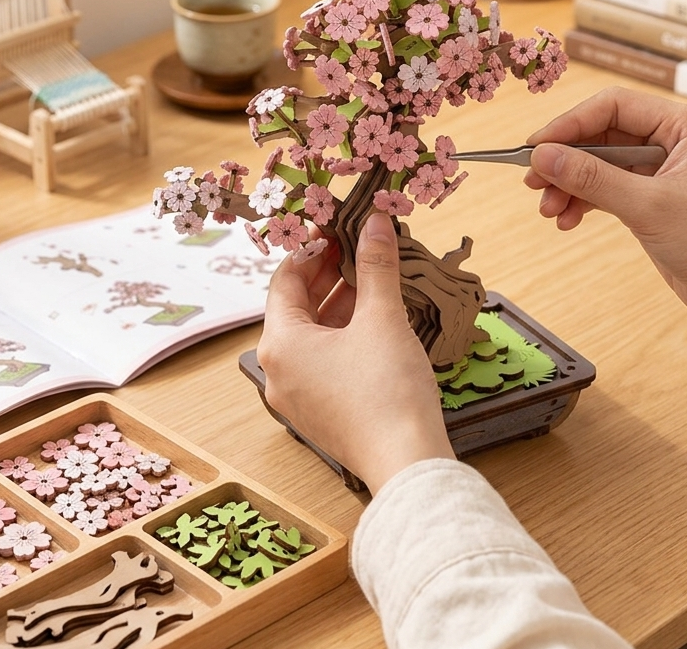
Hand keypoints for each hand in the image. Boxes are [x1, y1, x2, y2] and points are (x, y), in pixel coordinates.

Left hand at [257, 214, 453, 494]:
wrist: (407, 464)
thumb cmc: (387, 391)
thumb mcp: (382, 317)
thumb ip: (376, 265)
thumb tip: (375, 221)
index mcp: (280, 344)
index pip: (285, 279)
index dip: (313, 249)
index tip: (338, 229)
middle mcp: (279, 371)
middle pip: (296, 307)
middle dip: (328, 274)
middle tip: (357, 247)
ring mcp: (298, 396)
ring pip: (312, 335)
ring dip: (339, 303)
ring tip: (372, 277)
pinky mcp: (320, 413)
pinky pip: (323, 361)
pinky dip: (343, 334)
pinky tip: (374, 319)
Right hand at [523, 86, 686, 342]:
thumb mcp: (647, 207)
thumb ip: (591, 178)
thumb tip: (542, 156)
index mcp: (684, 126)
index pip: (612, 106)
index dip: (569, 124)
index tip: (535, 147)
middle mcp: (672, 140)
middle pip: (599, 134)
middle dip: (565, 160)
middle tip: (533, 182)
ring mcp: (660, 169)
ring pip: (597, 163)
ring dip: (569, 184)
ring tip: (549, 210)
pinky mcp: (651, 197)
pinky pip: (605, 187)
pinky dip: (582, 201)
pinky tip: (567, 220)